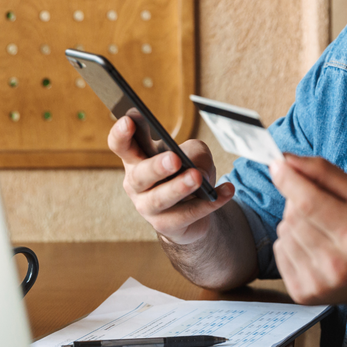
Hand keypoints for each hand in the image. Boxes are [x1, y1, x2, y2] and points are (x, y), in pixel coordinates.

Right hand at [108, 116, 233, 244]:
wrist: (192, 211)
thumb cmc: (186, 172)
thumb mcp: (193, 153)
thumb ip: (193, 152)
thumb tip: (196, 168)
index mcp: (135, 159)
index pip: (120, 145)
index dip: (121, 134)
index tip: (128, 121)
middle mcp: (136, 184)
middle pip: (140, 175)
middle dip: (157, 167)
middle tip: (175, 159)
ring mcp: (148, 208)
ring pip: (161, 199)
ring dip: (180, 187)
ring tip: (198, 177)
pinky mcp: (166, 226)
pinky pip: (188, 214)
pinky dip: (209, 203)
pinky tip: (226, 191)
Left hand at [269, 154, 346, 304]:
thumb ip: (323, 172)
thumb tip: (285, 159)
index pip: (308, 202)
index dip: (287, 180)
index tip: (277, 164)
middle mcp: (337, 263)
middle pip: (293, 216)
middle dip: (298, 202)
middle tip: (322, 208)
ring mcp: (319, 283)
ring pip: (284, 232)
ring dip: (295, 224)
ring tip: (322, 231)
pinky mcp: (304, 294)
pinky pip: (279, 252)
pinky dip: (291, 244)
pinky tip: (314, 249)